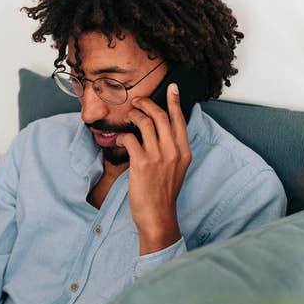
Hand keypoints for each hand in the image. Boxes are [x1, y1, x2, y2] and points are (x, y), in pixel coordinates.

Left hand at [116, 83, 191, 254]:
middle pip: (160, 116)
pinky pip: (130, 138)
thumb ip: (172, 150)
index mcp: (184, 152)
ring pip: (144, 122)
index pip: (180, 120)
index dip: (175, 101)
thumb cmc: (164, 194)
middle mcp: (173, 151)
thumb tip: (162, 132)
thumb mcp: (176, 169)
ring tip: (128, 117)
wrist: (158, 216)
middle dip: (146, 104)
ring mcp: (158, 157)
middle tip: (137, 101)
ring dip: (133, 115)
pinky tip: (120, 139)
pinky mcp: (141, 163)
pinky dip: (122, 135)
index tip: (172, 87)